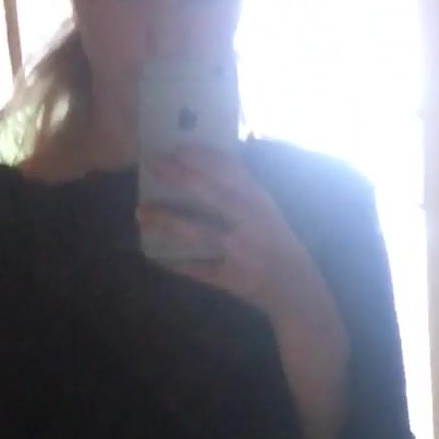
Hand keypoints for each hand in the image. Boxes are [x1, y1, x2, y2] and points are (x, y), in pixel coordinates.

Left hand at [137, 145, 338, 327]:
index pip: (231, 171)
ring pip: (198, 232)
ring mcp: (240, 252)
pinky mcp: (230, 278)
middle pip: (211, 194)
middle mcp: (250, 223)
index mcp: (260, 202)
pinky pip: (198, 270)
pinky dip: (176, 264)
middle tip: (153, 164)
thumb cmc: (279, 245)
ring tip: (141, 212)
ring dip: (168, 221)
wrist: (297, 291)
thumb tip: (203, 167)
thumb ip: (242, 192)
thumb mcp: (268, 212)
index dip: (203, 157)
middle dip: (180, 177)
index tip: (178, 146)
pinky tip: (155, 256)